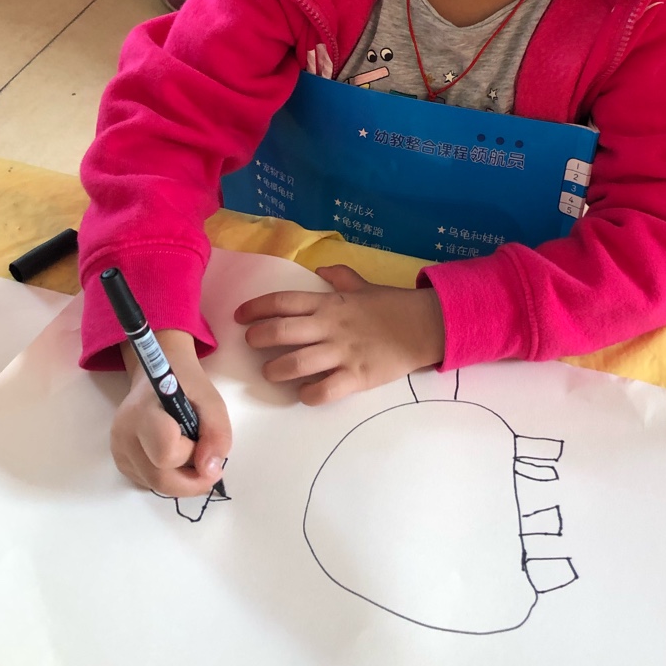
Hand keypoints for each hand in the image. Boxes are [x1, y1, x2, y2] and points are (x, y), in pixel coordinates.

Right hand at [111, 330, 230, 497]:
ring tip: (193, 456)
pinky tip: (177, 459)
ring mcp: (118, 450)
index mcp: (142, 412)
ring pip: (154, 485)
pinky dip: (169, 479)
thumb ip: (217, 433)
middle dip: (191, 480)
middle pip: (159, 478)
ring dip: (181, 481)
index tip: (207, 444)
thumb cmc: (185, 385)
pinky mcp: (121, 461)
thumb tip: (210, 469)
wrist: (156, 376)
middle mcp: (124, 435)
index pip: (166, 451)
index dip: (192, 455)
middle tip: (211, 468)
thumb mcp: (211, 400)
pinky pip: (148, 483)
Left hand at [237, 264, 445, 404]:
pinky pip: (323, 390)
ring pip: (295, 363)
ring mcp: (342, 353)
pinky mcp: (356, 377)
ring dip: (275, 370)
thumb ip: (341, 277)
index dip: (256, 307)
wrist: (425, 326)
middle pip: (281, 331)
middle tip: (251, 343)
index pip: (283, 301)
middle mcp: (330, 326)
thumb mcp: (365, 285)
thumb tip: (320, 270)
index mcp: (330, 303)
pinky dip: (307, 395)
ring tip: (271, 372)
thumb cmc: (393, 306)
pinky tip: (303, 393)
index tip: (240, 315)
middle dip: (258, 337)